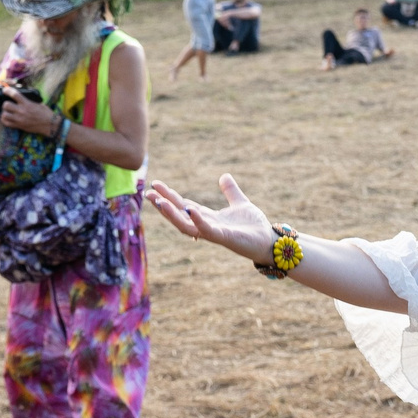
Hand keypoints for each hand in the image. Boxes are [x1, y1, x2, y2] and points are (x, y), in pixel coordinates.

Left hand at [0, 92, 59, 133]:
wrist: (50, 125)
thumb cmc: (46, 113)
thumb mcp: (38, 103)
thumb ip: (29, 100)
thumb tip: (23, 95)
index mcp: (27, 103)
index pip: (14, 94)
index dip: (7, 91)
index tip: (5, 90)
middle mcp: (22, 111)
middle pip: (6, 105)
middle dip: (5, 103)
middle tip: (8, 104)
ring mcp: (19, 119)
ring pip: (4, 114)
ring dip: (4, 112)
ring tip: (7, 112)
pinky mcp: (19, 126)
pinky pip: (6, 123)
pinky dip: (4, 120)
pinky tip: (7, 118)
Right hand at [143, 174, 274, 262]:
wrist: (269, 242)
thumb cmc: (255, 227)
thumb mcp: (240, 203)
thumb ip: (231, 191)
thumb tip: (224, 176)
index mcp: (209, 217)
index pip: (184, 205)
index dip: (170, 196)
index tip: (156, 185)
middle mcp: (207, 226)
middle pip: (180, 214)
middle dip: (164, 205)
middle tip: (148, 193)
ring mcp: (214, 233)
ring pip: (186, 225)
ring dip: (172, 214)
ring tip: (159, 202)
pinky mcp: (224, 237)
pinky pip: (207, 230)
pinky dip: (198, 220)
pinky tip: (190, 209)